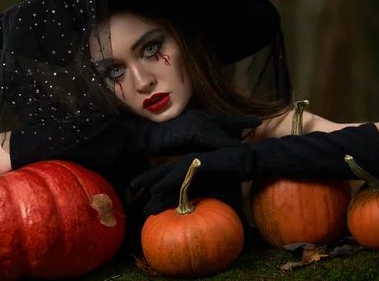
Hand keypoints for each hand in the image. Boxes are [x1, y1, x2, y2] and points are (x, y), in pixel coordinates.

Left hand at [130, 147, 252, 215]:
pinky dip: (165, 182)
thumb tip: (200, 217)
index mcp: (190, 173)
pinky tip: (154, 189)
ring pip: (166, 174)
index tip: (146, 204)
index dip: (157, 192)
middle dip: (146, 182)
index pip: (170, 183)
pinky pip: (179, 174)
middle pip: (163, 175)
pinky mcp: (196, 163)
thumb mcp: (216, 192)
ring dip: (149, 181)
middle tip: (130, 191)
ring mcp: (191, 164)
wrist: (248, 161)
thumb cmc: (233, 176)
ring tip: (134, 188)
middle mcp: (188, 167)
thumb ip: (206, 200)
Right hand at [141, 110, 261, 155]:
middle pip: (226, 120)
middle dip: (242, 121)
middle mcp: (200, 117)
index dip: (240, 119)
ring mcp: (195, 122)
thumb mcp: (188, 141)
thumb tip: (217, 149)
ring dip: (234, 135)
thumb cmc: (165, 141)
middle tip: (259, 121)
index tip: (258, 119)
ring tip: (249, 140)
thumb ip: (202, 142)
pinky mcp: (190, 131)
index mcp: (200, 119)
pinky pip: (210, 137)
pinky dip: (221, 142)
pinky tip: (232, 147)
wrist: (147, 138)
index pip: (224, 119)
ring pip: (220, 129)